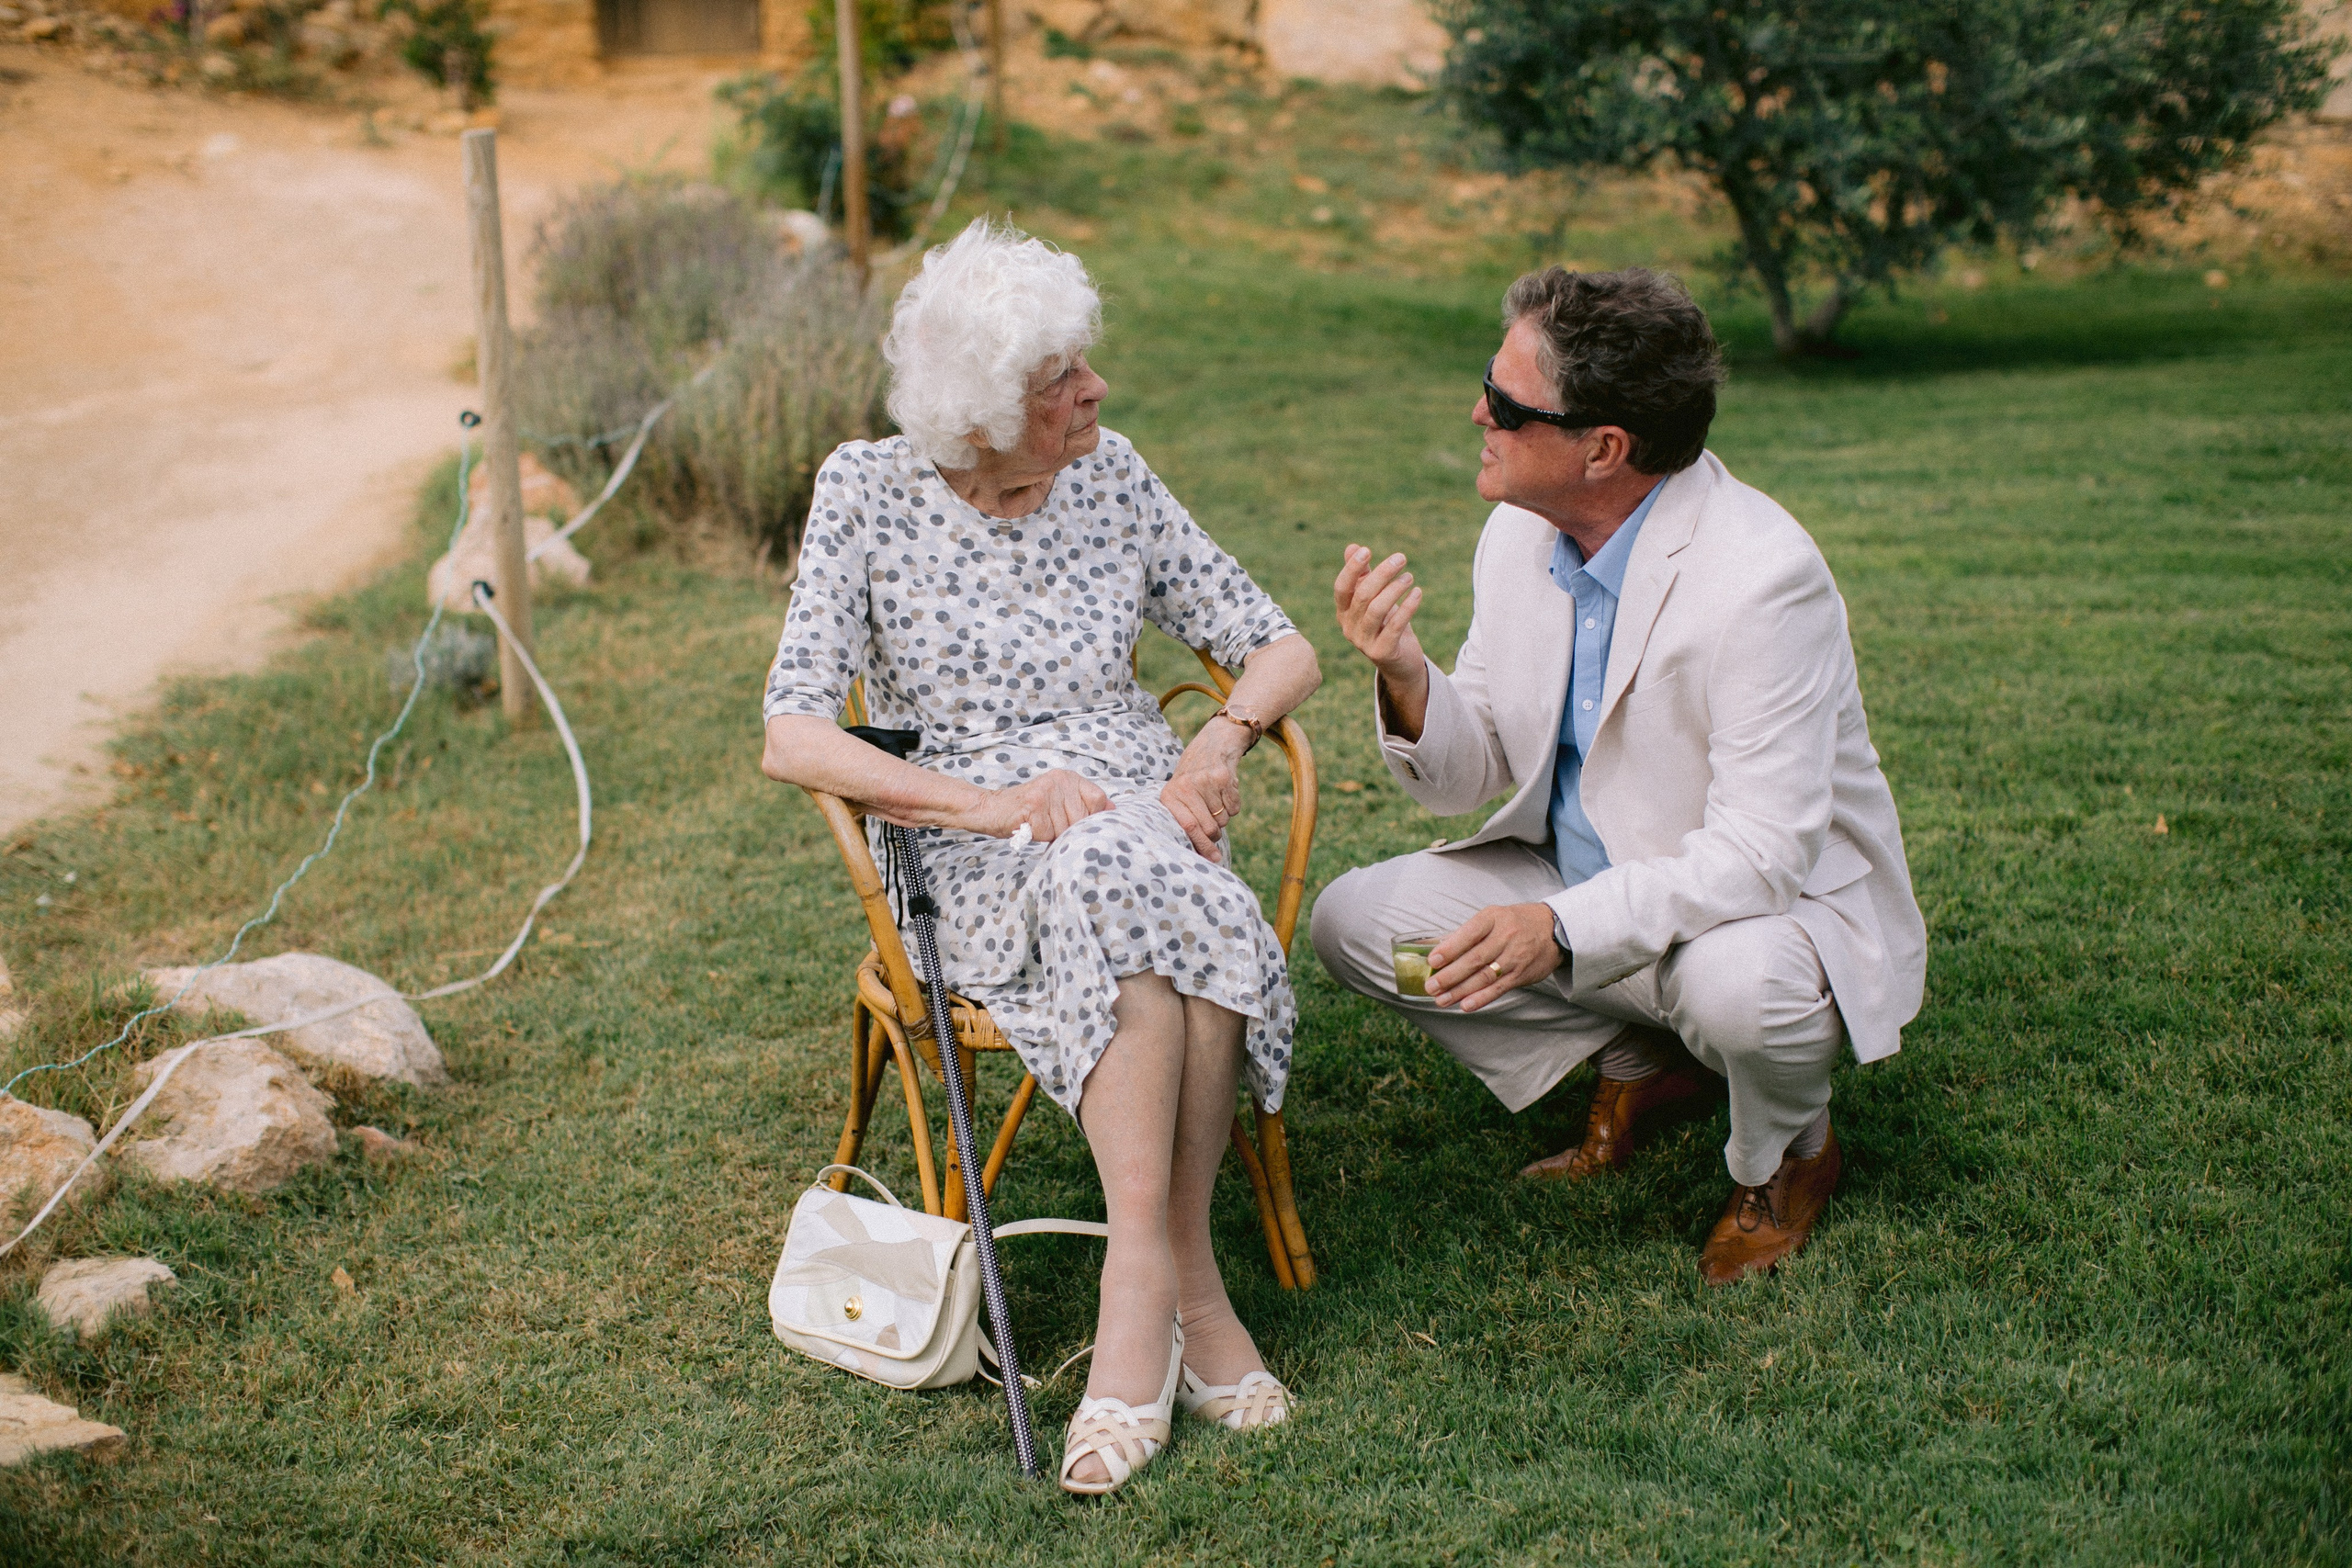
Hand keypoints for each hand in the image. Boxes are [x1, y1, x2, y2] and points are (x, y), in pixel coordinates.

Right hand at [942, 769, 1110, 842]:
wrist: (991, 809)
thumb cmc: (1028, 810)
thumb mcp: (1058, 800)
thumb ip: (1084, 803)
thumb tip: (1113, 809)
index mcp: (1068, 777)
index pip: (1099, 799)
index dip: (1092, 818)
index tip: (1079, 824)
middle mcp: (1059, 781)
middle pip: (1083, 818)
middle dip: (1070, 830)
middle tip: (1052, 825)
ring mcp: (1046, 793)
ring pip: (1066, 829)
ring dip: (1054, 835)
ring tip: (1040, 825)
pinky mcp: (1034, 808)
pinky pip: (1050, 834)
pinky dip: (1041, 837)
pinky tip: (1031, 828)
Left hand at [1160, 727, 1245, 858]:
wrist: (1213, 743)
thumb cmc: (1193, 778)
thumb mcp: (1180, 794)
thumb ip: (1186, 821)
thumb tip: (1205, 856)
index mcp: (1169, 795)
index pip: (1188, 828)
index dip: (1202, 846)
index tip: (1213, 859)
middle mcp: (1185, 787)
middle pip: (1209, 828)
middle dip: (1215, 833)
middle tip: (1214, 825)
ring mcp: (1205, 782)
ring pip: (1223, 819)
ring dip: (1223, 816)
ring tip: (1215, 799)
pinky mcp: (1224, 778)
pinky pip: (1235, 808)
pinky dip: (1233, 805)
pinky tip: (1224, 791)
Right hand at [1333, 544, 1426, 687]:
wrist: (1400, 663)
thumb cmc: (1386, 625)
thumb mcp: (1374, 598)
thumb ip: (1363, 575)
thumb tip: (1353, 547)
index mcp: (1343, 612)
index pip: (1342, 588)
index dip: (1351, 569)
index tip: (1367, 550)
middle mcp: (1349, 628)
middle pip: (1362, 595)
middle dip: (1382, 574)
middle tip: (1401, 557)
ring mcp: (1363, 642)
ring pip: (1377, 610)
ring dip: (1395, 589)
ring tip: (1410, 577)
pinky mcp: (1382, 652)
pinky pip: (1395, 626)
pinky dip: (1407, 608)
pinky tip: (1417, 593)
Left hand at [1425, 903, 1563, 1011]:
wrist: (1555, 929)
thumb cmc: (1516, 922)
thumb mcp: (1494, 916)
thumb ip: (1469, 932)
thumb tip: (1438, 947)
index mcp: (1493, 918)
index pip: (1469, 934)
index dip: (1450, 948)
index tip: (1433, 961)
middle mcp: (1505, 936)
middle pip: (1474, 959)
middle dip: (1450, 975)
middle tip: (1431, 986)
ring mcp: (1514, 957)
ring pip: (1484, 976)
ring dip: (1460, 990)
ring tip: (1442, 999)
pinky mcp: (1521, 974)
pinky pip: (1498, 988)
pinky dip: (1481, 998)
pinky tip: (1466, 1005)